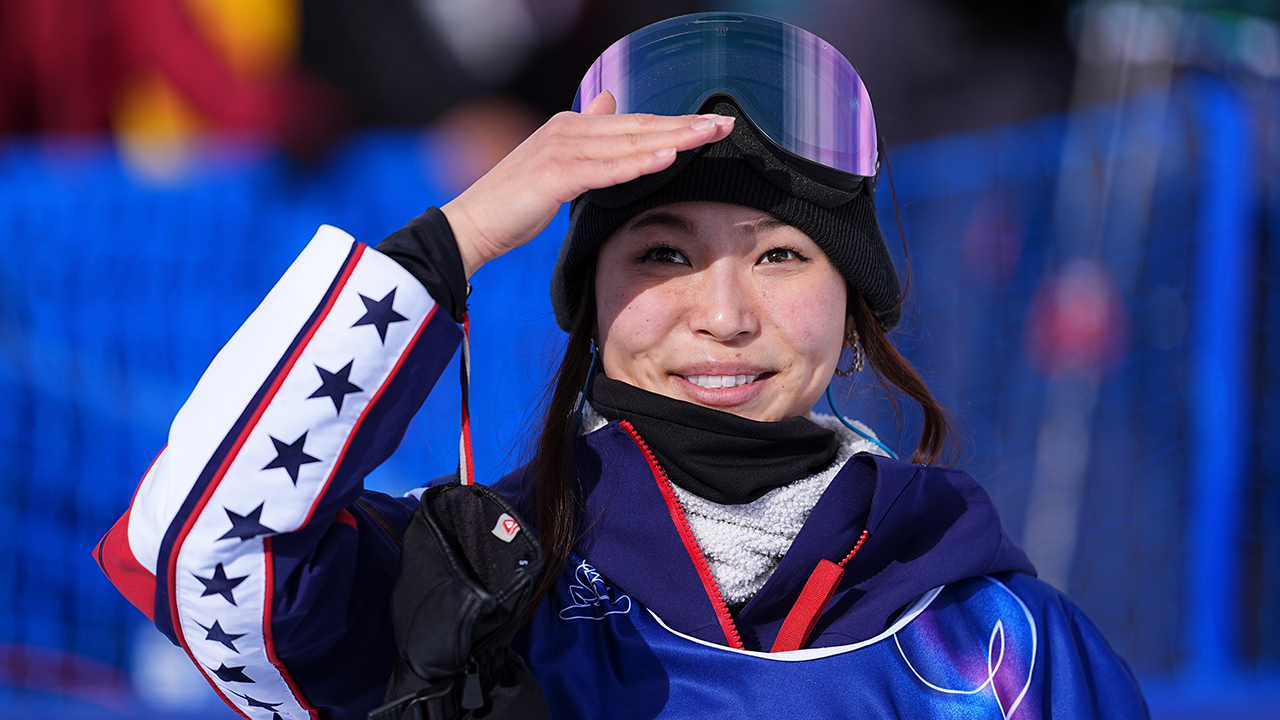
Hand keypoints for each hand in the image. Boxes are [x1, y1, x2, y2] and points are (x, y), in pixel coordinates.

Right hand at [441, 91, 734, 277]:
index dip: (673, 123)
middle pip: (637, 127)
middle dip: (684, 126)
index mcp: (571, 127)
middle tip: (725, 125)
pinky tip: (667, 158)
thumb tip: (610, 101)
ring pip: (627, 144)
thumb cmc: (514, 203)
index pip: (633, 124)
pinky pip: (605, 169)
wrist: (471, 226)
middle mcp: (568, 130)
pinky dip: (637, 163)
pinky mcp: (554, 175)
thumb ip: (586, 135)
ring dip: (671, 139)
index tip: (711, 126)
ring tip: (707, 137)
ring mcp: (561, 150)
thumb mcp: (556, 163)